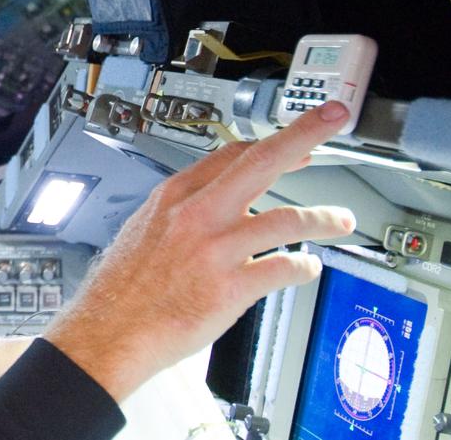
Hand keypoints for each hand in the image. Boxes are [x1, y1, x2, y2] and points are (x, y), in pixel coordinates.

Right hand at [42, 101, 356, 401]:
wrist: (109, 330)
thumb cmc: (122, 288)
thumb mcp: (143, 230)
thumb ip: (181, 215)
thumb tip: (212, 208)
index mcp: (175, 196)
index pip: (232, 155)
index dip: (271, 145)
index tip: (297, 144)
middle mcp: (198, 215)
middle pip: (261, 161)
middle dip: (304, 134)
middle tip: (332, 119)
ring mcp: (216, 249)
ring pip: (285, 219)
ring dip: (322, 218)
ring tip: (341, 220)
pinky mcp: (230, 287)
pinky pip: (283, 269)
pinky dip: (304, 267)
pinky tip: (308, 268)